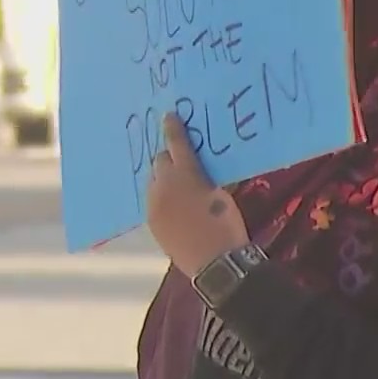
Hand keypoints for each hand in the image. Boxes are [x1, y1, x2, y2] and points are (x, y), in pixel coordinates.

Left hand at [146, 113, 251, 277]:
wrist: (214, 262)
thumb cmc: (226, 225)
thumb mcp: (223, 195)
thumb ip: (209, 177)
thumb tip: (204, 168)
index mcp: (186, 174)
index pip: (176, 144)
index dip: (173, 129)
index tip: (169, 116)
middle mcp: (164, 185)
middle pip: (160, 162)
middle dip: (170, 160)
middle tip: (182, 165)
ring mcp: (154, 205)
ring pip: (154, 182)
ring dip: (164, 180)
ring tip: (178, 190)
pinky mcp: (151, 221)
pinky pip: (153, 202)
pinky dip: (161, 199)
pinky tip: (174, 208)